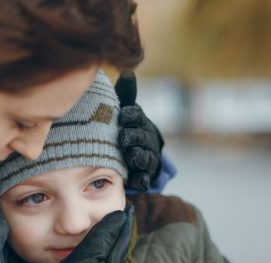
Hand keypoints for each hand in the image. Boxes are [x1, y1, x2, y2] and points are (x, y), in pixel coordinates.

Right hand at [28, 207, 132, 262]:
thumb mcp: (87, 256)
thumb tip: (118, 218)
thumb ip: (103, 237)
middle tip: (122, 219)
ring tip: (112, 235)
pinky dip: (105, 259)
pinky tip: (98, 260)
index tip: (126, 211)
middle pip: (119, 251)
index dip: (123, 223)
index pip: (121, 239)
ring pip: (112, 261)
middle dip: (121, 234)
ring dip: (114, 246)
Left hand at [114, 73, 163, 191]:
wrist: (140, 153)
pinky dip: (141, 180)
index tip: (123, 115)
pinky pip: (145, 178)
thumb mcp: (126, 112)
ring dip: (138, 157)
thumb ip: (125, 95)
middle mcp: (146, 139)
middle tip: (123, 138)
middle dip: (134, 137)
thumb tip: (126, 72)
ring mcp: (147, 158)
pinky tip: (137, 182)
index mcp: (140, 123)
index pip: (136, 116)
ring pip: (145, 157)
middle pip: (142, 137)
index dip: (131, 116)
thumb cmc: (128, 128)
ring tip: (131, 157)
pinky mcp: (145, 175)